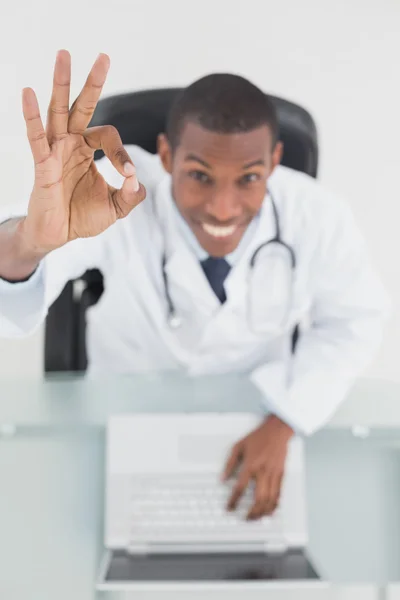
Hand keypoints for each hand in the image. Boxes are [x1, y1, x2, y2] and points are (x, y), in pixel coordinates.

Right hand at [21, 50, 145, 254]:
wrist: (59, 235)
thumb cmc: (83, 217)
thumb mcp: (115, 208)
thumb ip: (131, 196)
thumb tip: (138, 181)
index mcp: (88, 149)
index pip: (110, 136)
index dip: (122, 154)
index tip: (128, 177)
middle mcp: (71, 143)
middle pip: (83, 106)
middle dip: (93, 82)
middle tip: (104, 56)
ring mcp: (55, 150)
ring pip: (58, 110)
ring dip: (62, 83)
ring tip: (64, 54)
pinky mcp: (42, 163)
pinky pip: (36, 137)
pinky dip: (32, 116)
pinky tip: (28, 93)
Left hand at [222, 415, 293, 519]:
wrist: (276, 431)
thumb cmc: (258, 437)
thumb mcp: (238, 446)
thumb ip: (230, 463)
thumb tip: (223, 478)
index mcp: (250, 465)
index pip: (240, 488)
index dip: (233, 500)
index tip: (229, 507)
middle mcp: (263, 471)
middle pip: (258, 498)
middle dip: (252, 512)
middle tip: (246, 518)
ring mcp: (273, 474)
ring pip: (270, 499)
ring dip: (263, 512)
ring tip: (257, 518)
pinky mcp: (281, 474)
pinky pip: (279, 493)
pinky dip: (275, 504)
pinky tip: (270, 510)